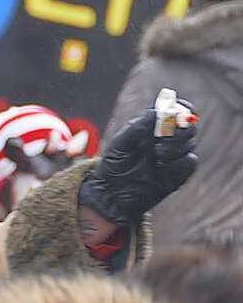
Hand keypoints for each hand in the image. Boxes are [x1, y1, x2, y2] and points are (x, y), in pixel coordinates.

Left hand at [79, 109, 197, 225]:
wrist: (112, 194)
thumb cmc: (113, 165)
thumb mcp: (120, 144)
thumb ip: (137, 128)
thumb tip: (156, 112)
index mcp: (152, 128)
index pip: (175, 112)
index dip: (181, 108)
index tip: (178, 110)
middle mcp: (166, 141)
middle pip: (188, 126)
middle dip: (180, 128)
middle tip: (164, 136)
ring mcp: (173, 157)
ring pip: (190, 143)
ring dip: (176, 146)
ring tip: (157, 155)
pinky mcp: (178, 174)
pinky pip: (190, 162)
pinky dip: (180, 161)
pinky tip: (163, 166)